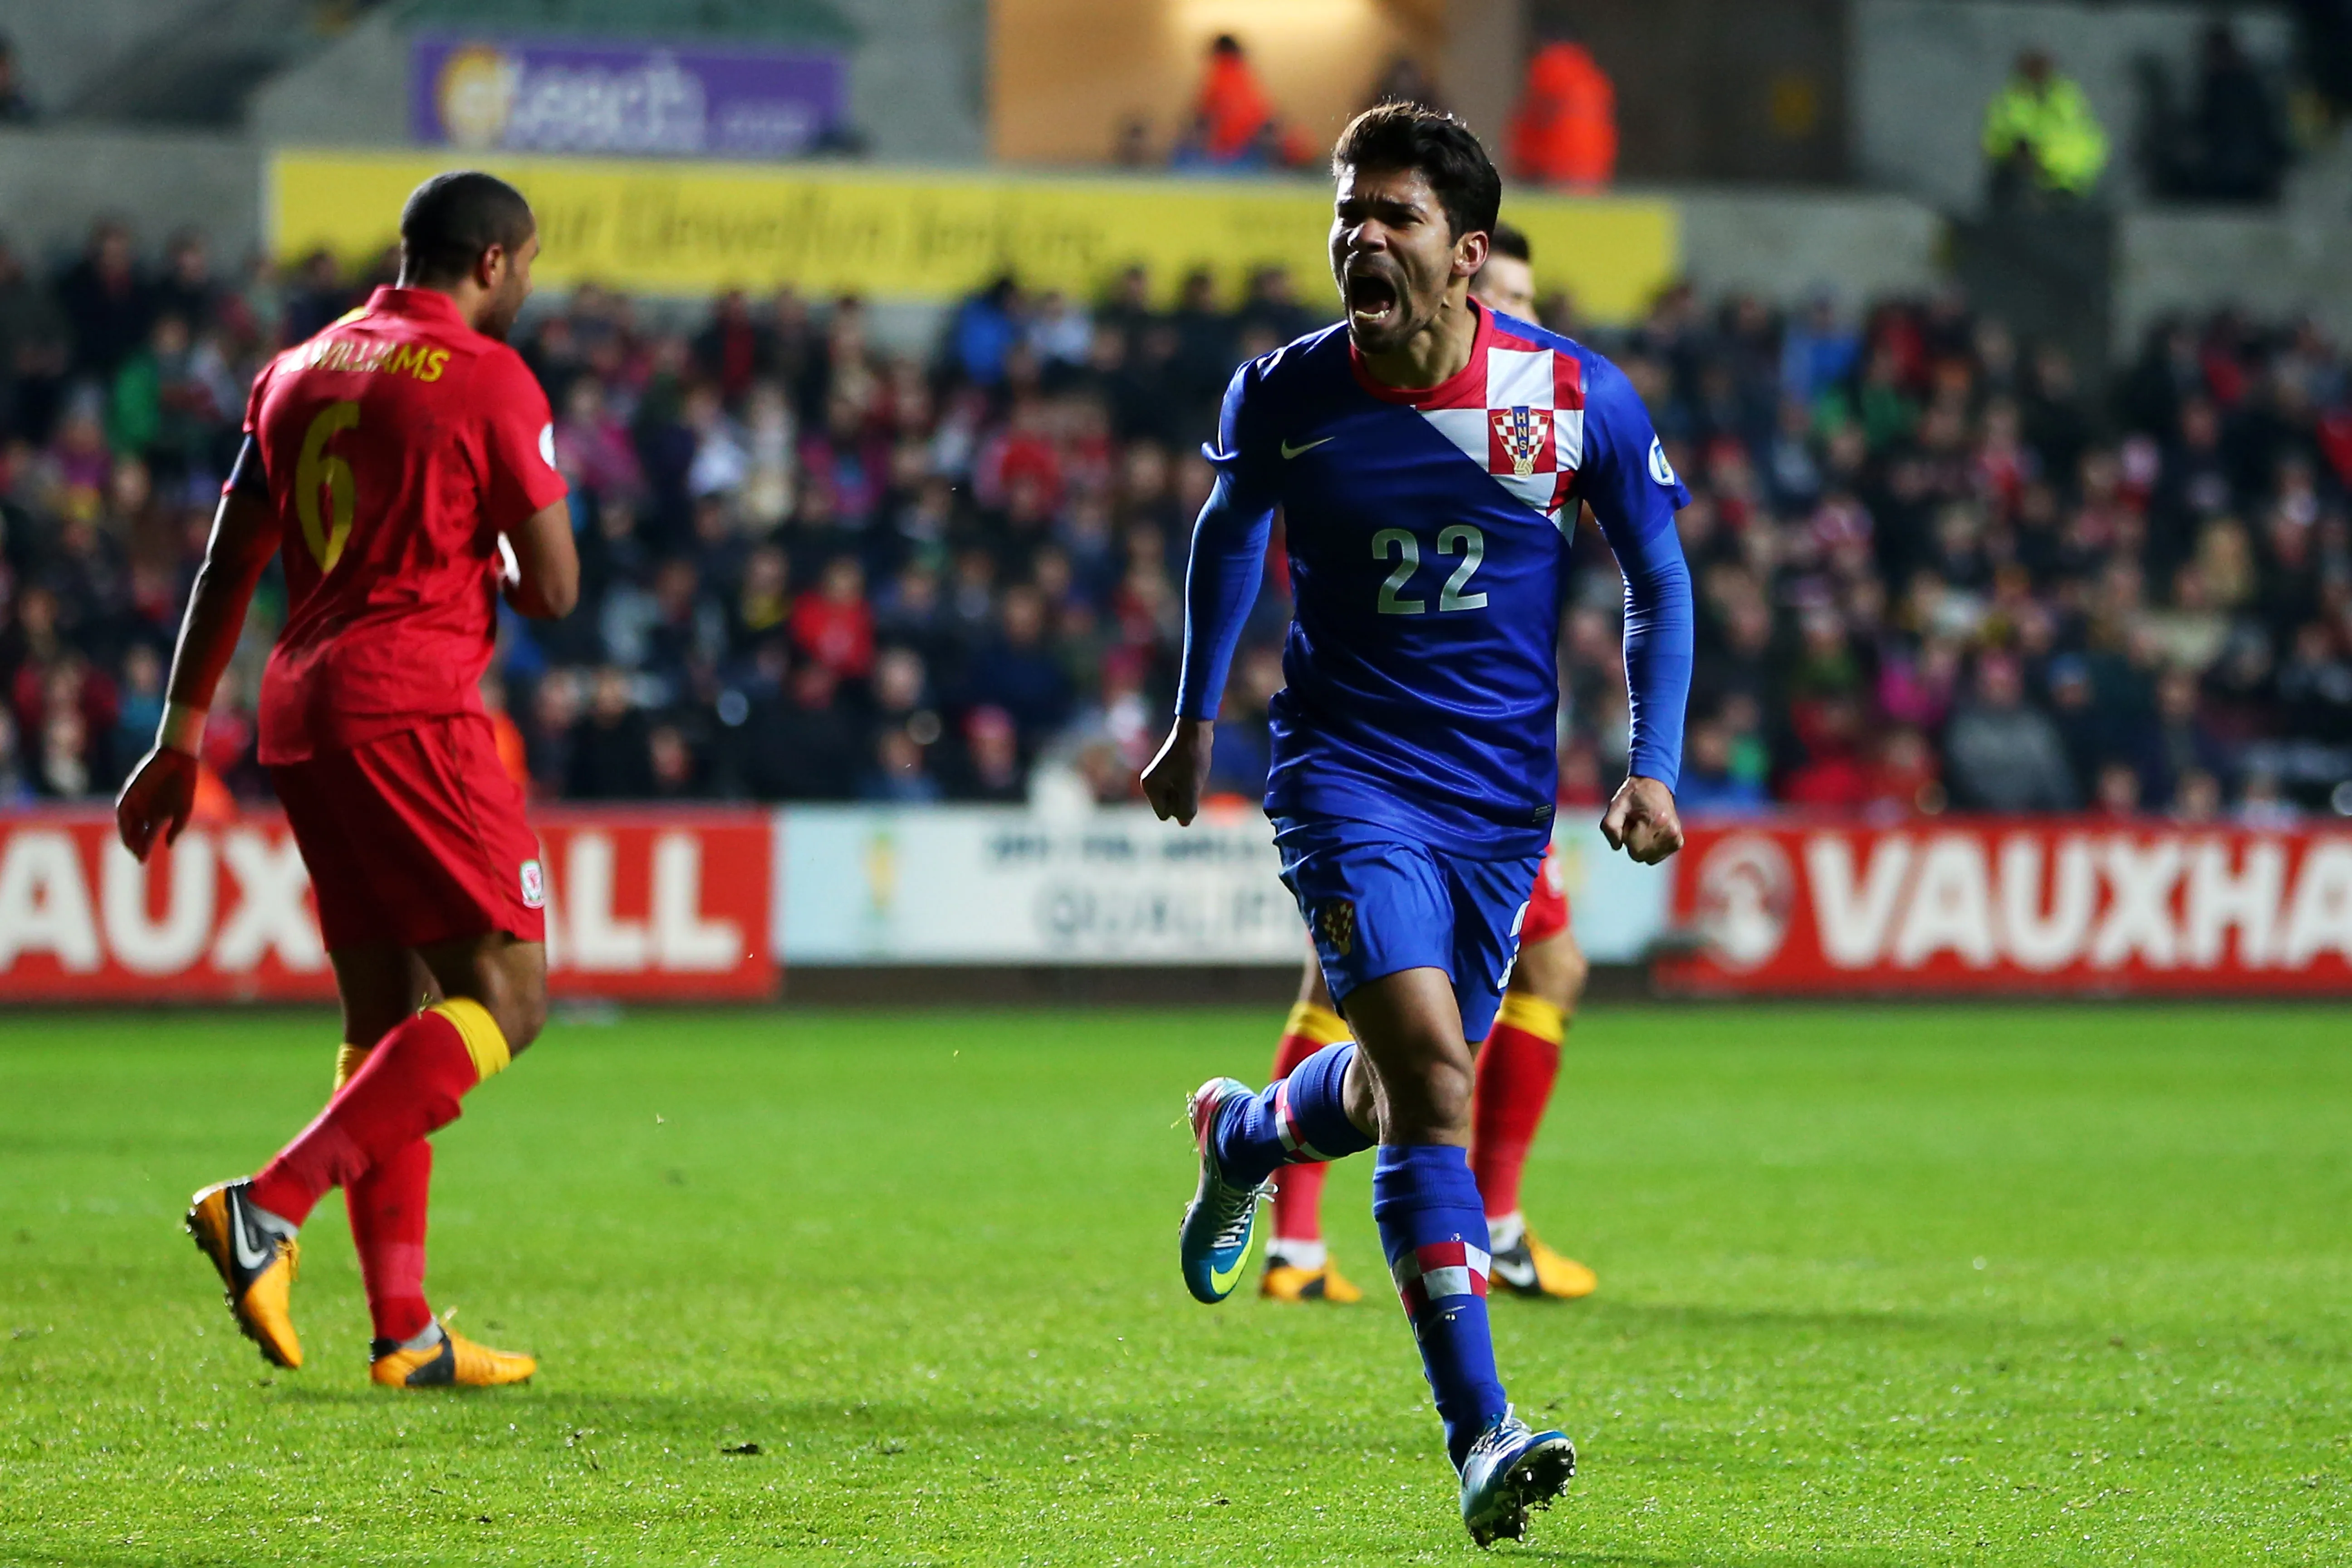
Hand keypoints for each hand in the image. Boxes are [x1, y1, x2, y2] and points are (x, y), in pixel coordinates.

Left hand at [115, 746, 200, 861]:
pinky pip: (123, 809)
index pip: (146, 837)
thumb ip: (176, 828)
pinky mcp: (131, 791)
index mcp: (157, 816)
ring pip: (127, 823)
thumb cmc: (185, 784)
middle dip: (134, 845)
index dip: (143, 849)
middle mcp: (144, 811)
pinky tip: (126, 828)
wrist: (178, 760)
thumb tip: (168, 846)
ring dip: (127, 835)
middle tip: (136, 856)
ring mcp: (136, 802)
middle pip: (135, 832)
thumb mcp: (184, 810)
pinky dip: (123, 820)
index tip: (141, 861)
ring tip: (131, 846)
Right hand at [1141, 718, 1213, 825]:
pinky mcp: (1168, 772)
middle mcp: (1150, 783)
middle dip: (1182, 798)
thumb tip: (1184, 823)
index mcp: (1150, 787)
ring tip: (1191, 774)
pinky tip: (1192, 770)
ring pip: (1176, 798)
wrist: (1195, 729)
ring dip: (1187, 791)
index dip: (1179, 806)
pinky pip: (1179, 788)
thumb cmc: (1192, 757)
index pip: (1165, 814)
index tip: (1185, 787)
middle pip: (1169, 807)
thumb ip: (1187, 809)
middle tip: (1189, 779)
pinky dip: (1188, 784)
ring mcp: (1158, 777)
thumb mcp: (1191, 787)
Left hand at [1600, 774, 1683, 864]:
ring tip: (1643, 826)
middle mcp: (1671, 831)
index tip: (1629, 822)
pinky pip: (1656, 856)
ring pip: (1649, 859)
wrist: (1653, 783)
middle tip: (1635, 823)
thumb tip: (1617, 847)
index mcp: (1657, 821)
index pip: (1635, 850)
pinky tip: (1650, 831)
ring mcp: (1676, 838)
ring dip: (1642, 846)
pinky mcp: (1678, 842)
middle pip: (1641, 856)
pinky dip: (1650, 848)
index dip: (1626, 838)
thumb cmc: (1633, 795)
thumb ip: (1610, 827)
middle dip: (1633, 843)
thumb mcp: (1616, 805)